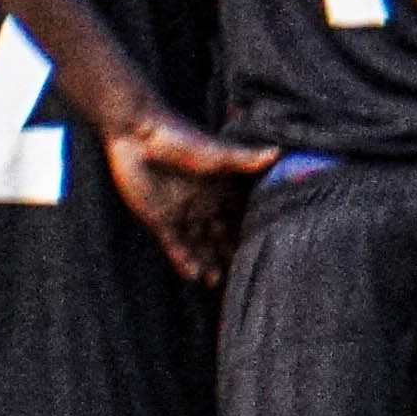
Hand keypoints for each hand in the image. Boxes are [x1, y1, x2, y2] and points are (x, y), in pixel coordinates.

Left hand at [101, 107, 283, 285]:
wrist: (136, 133)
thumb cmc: (180, 137)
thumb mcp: (217, 152)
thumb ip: (246, 160)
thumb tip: (279, 152)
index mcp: (219, 188)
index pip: (238, 216)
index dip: (248, 232)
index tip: (264, 249)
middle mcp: (203, 204)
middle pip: (220, 236)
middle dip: (229, 254)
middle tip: (240, 275)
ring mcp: (181, 213)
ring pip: (199, 245)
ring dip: (208, 262)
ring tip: (216, 282)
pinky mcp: (159, 220)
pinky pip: (174, 247)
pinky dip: (183, 261)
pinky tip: (193, 276)